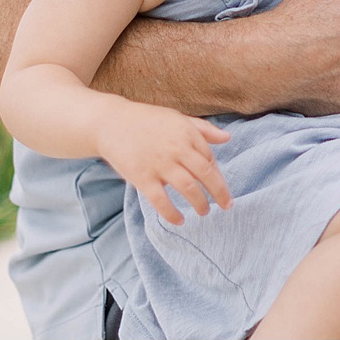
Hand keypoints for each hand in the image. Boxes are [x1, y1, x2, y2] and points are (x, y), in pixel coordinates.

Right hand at [96, 101, 230, 224]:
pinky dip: (171, 213)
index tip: (219, 186)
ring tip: (205, 212)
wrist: (111, 123)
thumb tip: (228, 138)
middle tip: (227, 205)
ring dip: (200, 202)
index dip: (216, 175)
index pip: (209, 158)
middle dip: (219, 192)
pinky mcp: (142, 177)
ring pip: (188, 187)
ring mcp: (160, 164)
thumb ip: (204, 130)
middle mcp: (177, 149)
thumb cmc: (148, 120)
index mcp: (188, 134)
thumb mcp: (179, 119)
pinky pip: (160, 200)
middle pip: (205, 174)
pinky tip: (180, 220)